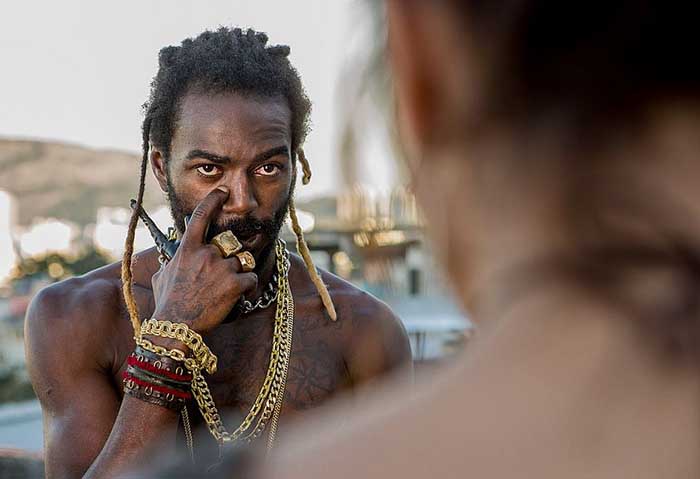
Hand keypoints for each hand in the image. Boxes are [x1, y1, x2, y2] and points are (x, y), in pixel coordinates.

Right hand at [150, 186, 257, 336]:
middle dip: (228, 259)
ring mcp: (222, 268)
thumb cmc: (167, 305)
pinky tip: (235, 298)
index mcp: (187, 249)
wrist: (175, 328)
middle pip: (229, 246)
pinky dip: (247, 288)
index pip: (201, 216)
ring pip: (242, 263)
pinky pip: (251, 279)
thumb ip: (172, 262)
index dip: (214, 200)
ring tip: (224, 291)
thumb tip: (172, 259)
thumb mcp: (163, 276)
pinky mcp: (235, 284)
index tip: (223, 191)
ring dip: (238, 275)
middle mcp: (206, 254)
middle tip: (218, 279)